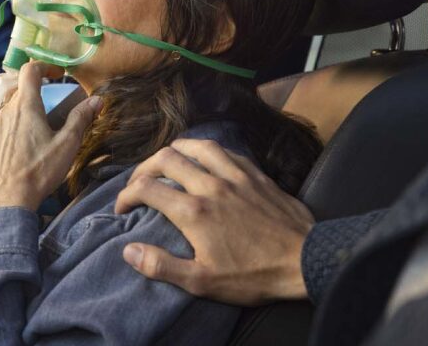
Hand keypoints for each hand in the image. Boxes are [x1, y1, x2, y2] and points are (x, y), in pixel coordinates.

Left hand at [0, 62, 101, 211]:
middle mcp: (8, 110)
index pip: (30, 70)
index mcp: (26, 105)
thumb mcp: (67, 144)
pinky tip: (29, 141)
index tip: (58, 74)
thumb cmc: (38, 170)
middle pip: (21, 87)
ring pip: (12, 105)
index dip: (44, 66)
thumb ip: (81, 119)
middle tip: (54, 98)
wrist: (6, 199)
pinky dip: (18, 121)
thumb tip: (97, 100)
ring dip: (28, 106)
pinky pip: (6, 122)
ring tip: (44, 122)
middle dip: (38, 87)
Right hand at [114, 139, 314, 304]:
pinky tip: (205, 159)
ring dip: (175, 149)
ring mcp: (235, 176)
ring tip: (166, 160)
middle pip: (166, 159)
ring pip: (197, 146)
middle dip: (144, 168)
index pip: (147, 189)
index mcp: (193, 211)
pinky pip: (226, 151)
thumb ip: (161, 265)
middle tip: (138, 182)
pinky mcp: (256, 175)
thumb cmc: (253, 275)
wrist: (305, 260)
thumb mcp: (202, 281)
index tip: (122, 207)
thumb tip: (128, 250)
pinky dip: (207, 151)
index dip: (126, 195)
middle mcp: (211, 185)